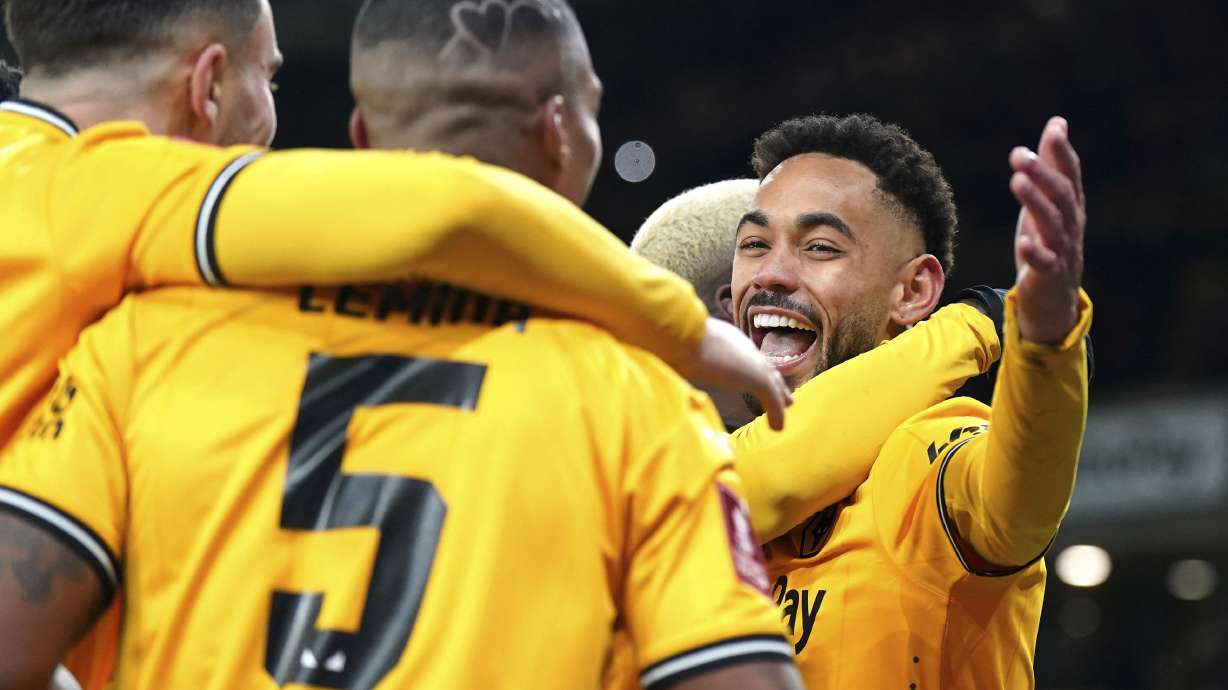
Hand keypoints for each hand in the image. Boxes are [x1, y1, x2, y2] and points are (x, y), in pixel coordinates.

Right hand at [680, 317, 792, 430]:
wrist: (680, 337)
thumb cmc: (671, 342)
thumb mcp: (676, 349)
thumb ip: (680, 357)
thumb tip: (665, 362)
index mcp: (725, 339)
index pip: (744, 356)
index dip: (752, 366)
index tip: (758, 373)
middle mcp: (741, 347)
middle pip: (764, 366)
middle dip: (774, 379)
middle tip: (783, 390)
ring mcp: (751, 361)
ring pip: (772, 381)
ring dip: (780, 395)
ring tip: (788, 406)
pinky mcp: (757, 377)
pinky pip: (772, 399)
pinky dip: (776, 413)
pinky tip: (777, 427)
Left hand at [1009, 116, 1085, 343]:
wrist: (1052, 300)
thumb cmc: (1048, 244)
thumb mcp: (1048, 203)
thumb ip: (1053, 165)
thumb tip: (1058, 122)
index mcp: (1070, 207)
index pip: (1070, 175)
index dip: (1063, 152)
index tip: (1055, 128)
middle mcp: (1071, 226)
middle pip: (1062, 196)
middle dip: (1043, 174)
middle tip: (1021, 155)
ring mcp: (1062, 252)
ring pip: (1053, 225)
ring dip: (1035, 202)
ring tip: (1017, 182)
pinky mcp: (1048, 277)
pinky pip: (1045, 264)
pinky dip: (1035, 252)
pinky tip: (1022, 242)